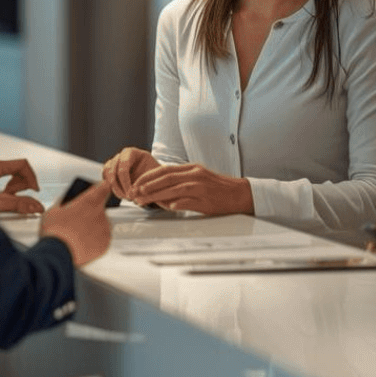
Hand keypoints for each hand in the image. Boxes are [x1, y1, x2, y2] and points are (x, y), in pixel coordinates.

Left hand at [0, 158, 43, 215]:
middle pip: (16, 169)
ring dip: (12, 188)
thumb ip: (17, 204)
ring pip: (7, 175)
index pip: (22, 164)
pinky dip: (3, 191)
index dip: (32, 178)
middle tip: (19, 198)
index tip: (34, 191)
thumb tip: (34, 205)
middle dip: (21, 185)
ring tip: (6, 199)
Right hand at [38, 175, 112, 264]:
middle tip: (77, 219)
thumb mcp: (54, 210)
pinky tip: (81, 243)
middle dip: (90, 212)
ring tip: (76, 234)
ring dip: (92, 227)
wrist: (58, 254)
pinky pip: (101, 239)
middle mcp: (101, 213)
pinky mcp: (105, 244)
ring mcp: (105, 230)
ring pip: (101, 224)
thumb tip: (67, 201)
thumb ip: (65, 202)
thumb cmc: (54, 231)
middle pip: (100, 208)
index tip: (99, 188)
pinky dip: (94, 240)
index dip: (101, 187)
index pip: (104, 187)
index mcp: (90, 201)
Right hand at [101, 147, 160, 201]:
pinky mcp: (110, 171)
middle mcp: (121, 155)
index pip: (123, 167)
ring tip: (125, 197)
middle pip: (112, 171)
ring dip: (115, 188)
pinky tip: (121, 194)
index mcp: (131, 152)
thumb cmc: (156, 176)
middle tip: (128, 198)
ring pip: (107, 174)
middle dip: (119, 187)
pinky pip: (105, 178)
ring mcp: (114, 162)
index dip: (125, 182)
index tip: (131, 195)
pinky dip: (111, 187)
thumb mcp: (155, 176)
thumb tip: (135, 194)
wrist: (154, 177)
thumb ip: (145, 182)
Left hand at [124, 162, 252, 215]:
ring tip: (143, 201)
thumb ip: (181, 180)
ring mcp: (201, 188)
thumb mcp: (199, 177)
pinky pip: (188, 202)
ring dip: (156, 196)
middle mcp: (195, 175)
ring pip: (174, 190)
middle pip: (166, 179)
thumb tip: (161, 187)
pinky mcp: (207, 201)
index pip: (165, 169)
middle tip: (134, 193)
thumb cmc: (218, 188)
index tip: (136, 183)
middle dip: (147, 186)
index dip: (149, 176)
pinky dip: (177, 204)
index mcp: (192, 168)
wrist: (240, 194)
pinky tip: (167, 207)